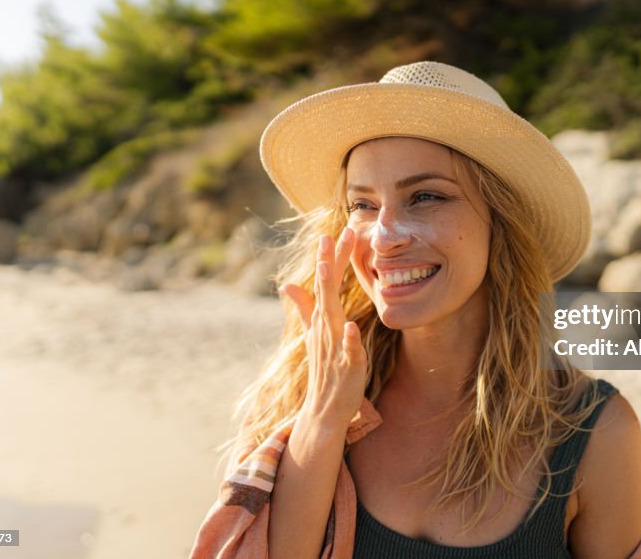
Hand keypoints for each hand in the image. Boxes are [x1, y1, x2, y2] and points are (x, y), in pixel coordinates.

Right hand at [279, 227, 366, 426]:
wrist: (324, 410)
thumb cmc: (324, 369)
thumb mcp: (313, 334)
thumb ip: (303, 308)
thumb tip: (288, 284)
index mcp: (322, 319)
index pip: (325, 283)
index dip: (330, 258)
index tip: (333, 231)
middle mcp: (325, 328)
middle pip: (326, 291)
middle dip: (329, 263)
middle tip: (332, 235)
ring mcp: (334, 345)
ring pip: (331, 316)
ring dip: (329, 294)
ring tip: (329, 270)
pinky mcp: (347, 365)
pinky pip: (348, 350)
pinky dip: (349, 339)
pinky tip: (352, 327)